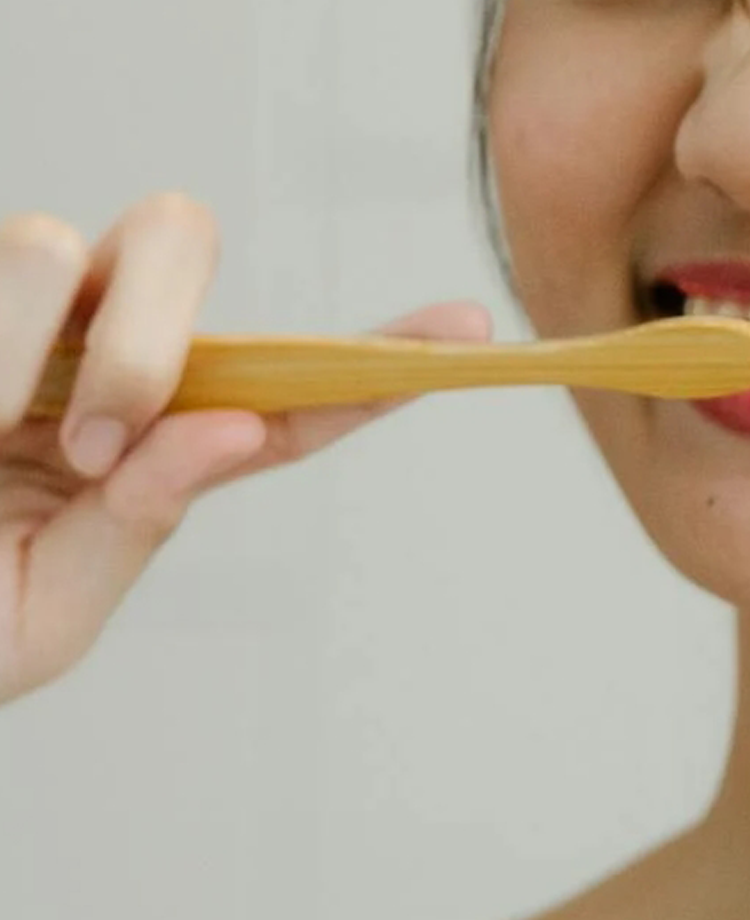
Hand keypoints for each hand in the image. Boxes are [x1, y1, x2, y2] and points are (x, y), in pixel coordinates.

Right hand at [0, 192, 489, 703]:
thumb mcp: (43, 615)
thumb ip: (139, 525)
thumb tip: (234, 429)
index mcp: (154, 448)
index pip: (285, 394)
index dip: (375, 364)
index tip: (466, 333)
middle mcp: (95, 359)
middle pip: (183, 242)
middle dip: (160, 331)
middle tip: (98, 441)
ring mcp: (15, 319)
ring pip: (70, 237)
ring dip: (64, 344)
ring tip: (6, 438)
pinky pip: (9, 258)